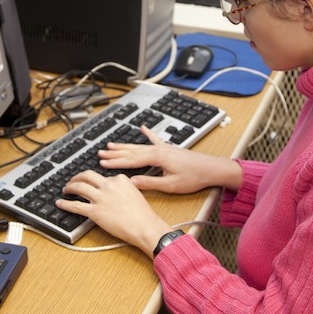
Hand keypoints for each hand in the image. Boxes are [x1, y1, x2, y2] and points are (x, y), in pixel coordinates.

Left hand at [56, 171, 172, 257]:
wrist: (145, 226)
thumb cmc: (143, 214)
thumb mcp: (135, 193)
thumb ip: (123, 188)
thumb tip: (114, 191)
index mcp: (119, 179)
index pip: (102, 176)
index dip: (95, 181)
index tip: (91, 183)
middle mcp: (108, 185)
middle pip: (87, 175)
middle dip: (77, 177)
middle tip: (73, 181)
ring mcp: (100, 198)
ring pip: (79, 187)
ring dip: (69, 187)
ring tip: (65, 189)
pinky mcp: (95, 212)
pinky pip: (75, 205)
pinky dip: (65, 204)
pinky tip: (60, 203)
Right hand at [100, 127, 243, 193]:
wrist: (212, 169)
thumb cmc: (194, 177)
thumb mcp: (170, 185)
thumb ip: (150, 183)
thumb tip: (132, 182)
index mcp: (157, 158)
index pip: (131, 161)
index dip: (116, 162)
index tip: (102, 163)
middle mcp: (159, 150)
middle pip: (132, 151)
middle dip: (115, 153)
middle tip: (100, 153)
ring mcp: (164, 147)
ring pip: (140, 146)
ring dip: (125, 146)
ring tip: (111, 144)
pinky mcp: (169, 148)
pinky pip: (155, 139)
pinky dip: (148, 133)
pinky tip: (142, 127)